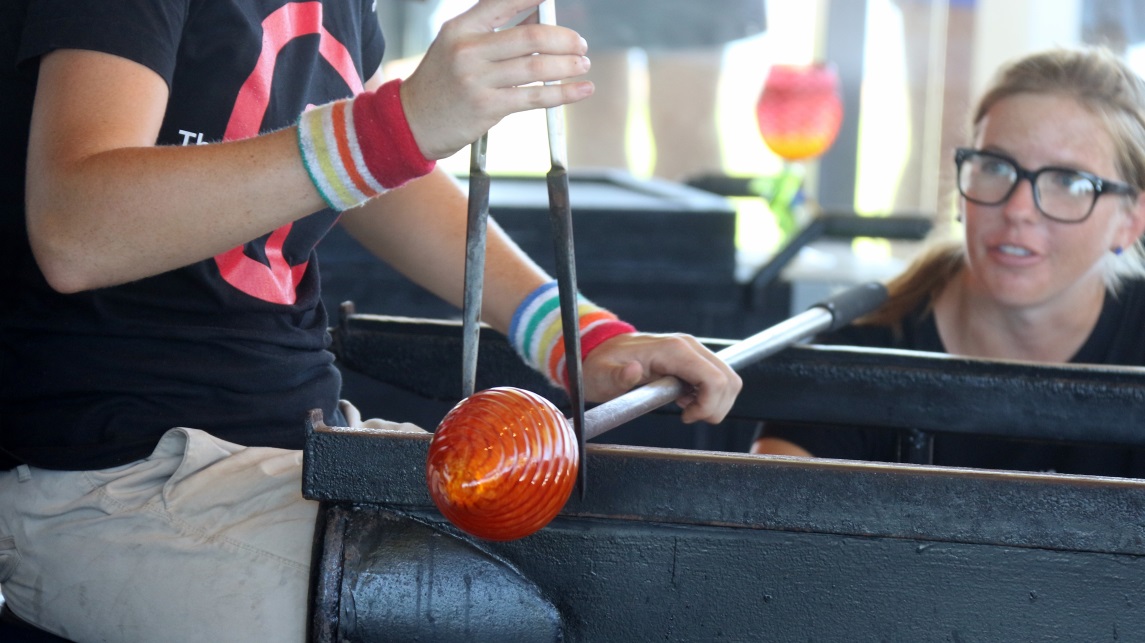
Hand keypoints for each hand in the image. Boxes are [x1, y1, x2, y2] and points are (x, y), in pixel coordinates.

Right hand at [400, 0, 593, 159]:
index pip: (504, 2)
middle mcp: (468, 50)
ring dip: (568, 65)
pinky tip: (581, 89)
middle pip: (531, 36)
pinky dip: (564, 93)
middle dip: (564, 39)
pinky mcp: (487, 107)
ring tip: (583, 65)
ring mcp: (477, 80)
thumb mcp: (456, 46)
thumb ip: (493, 31)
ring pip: (537, 67)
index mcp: (461, 27)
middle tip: (580, 44)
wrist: (413, 122)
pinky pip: (535, 97)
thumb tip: (540, 15)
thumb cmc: (442, 82)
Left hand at [582, 333, 742, 424]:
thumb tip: (632, 371)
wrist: (601, 352)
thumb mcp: (602, 375)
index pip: (715, 379)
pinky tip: (685, 400)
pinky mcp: (693, 359)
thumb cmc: (602, 365)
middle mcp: (688, 346)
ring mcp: (693, 351)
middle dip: (715, 407)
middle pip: (728, 380)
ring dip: (714, 403)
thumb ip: (617, 376)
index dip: (708, 405)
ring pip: (728, 381)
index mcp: (673, 349)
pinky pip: (717, 380)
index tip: (686, 416)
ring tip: (686, 408)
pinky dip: (709, 397)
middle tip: (688, 416)